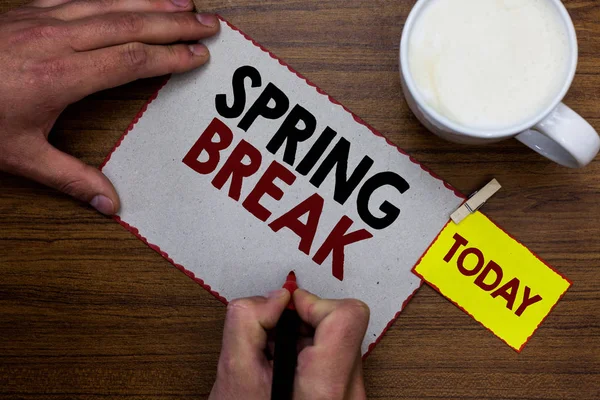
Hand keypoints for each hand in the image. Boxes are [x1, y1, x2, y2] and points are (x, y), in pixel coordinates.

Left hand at [0, 0, 218, 213]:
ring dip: (151, 1)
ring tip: (184, 2)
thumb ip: (70, 178)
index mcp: (61, 75)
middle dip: (175, 22)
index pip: (132, 60)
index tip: (199, 55)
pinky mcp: (29, 10)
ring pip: (109, 2)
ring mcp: (42, 19)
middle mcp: (57, 39)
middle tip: (209, 21)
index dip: (171, 57)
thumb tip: (109, 205)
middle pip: (130, 23)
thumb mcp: (20, 155)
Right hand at [209, 289, 369, 399]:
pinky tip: (285, 377)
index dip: (313, 302)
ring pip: (338, 343)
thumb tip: (277, 298)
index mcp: (324, 390)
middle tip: (271, 342)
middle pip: (341, 326)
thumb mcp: (232, 375)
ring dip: (303, 341)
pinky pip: (336, 362)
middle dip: (300, 324)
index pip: (348, 316)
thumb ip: (247, 321)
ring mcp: (353, 399)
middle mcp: (350, 395)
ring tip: (274, 364)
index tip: (286, 310)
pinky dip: (308, 359)